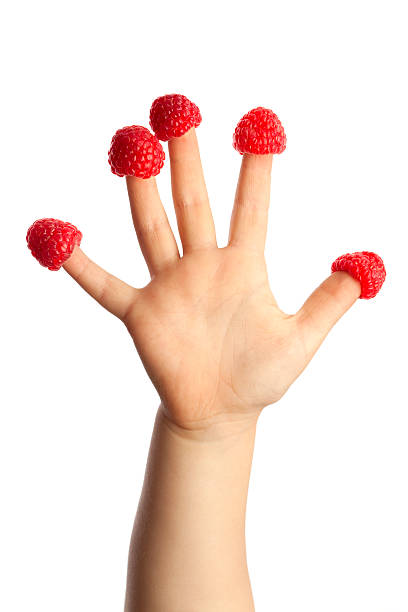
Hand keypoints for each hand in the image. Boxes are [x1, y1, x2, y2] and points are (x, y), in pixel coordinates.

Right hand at [64, 128, 359, 432]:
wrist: (220, 412)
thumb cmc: (260, 376)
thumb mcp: (303, 338)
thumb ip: (331, 301)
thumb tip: (367, 265)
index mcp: (243, 267)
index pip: (250, 208)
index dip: (256, 169)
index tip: (262, 127)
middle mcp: (202, 267)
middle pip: (192, 203)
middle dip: (185, 159)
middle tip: (176, 111)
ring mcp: (169, 287)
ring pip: (152, 228)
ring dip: (140, 190)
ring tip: (131, 146)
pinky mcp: (141, 314)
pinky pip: (106, 286)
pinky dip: (81, 266)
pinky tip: (61, 239)